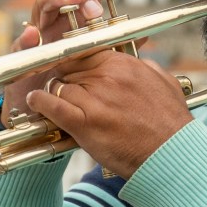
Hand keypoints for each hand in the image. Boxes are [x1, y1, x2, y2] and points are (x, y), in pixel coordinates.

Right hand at [0, 0, 118, 124]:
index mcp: (78, 12)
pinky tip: (34, 35)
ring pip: (42, 2)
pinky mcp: (23, 55)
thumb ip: (118, 45)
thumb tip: (145, 35)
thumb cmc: (77, 78)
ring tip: (73, 3)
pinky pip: (20, 42)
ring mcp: (39, 32)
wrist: (51, 109)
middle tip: (95, 11)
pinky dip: (26, 37)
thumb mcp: (100, 60)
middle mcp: (58, 16)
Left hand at [25, 50, 194, 179]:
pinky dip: (41, 102)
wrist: (171, 155)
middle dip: (65, 78)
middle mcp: (108, 77)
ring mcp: (95, 100)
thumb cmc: (170, 124)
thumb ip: (146, 67)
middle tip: (62, 87)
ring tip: (51, 100)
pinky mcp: (85, 124)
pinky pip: (53, 106)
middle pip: (70, 69)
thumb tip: (135, 60)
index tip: (70, 68)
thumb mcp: (165, 83)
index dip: (75, 61)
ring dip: (54, 93)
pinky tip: (36, 101)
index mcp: (124, 64)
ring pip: (60, 86)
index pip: (86, 52)